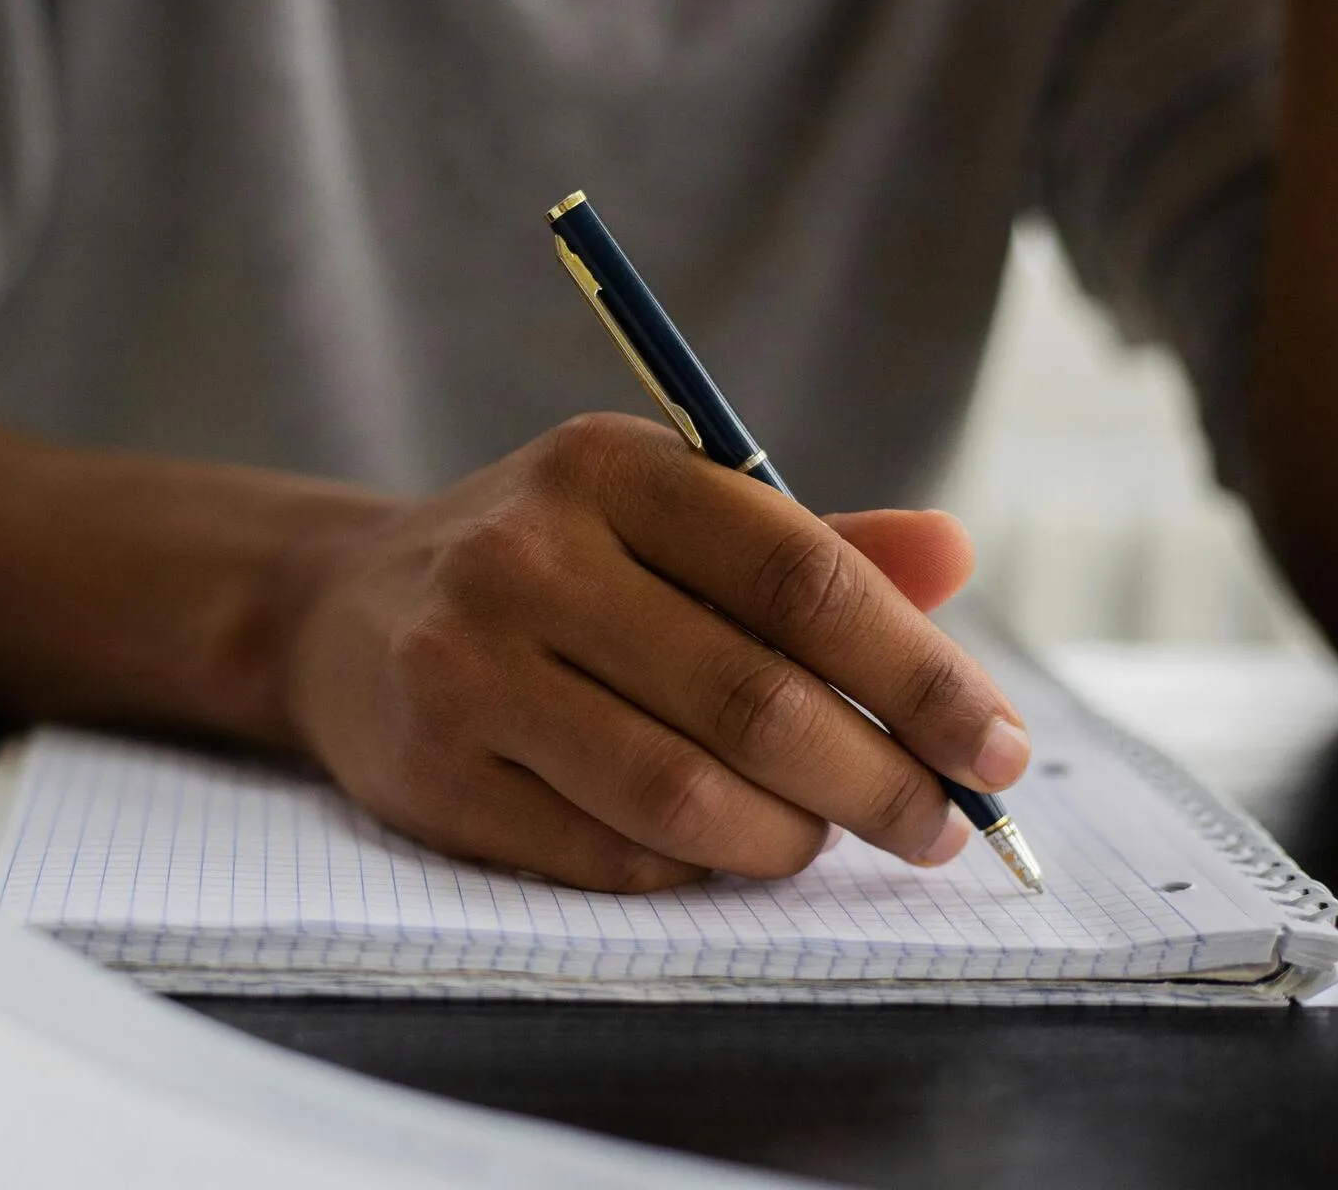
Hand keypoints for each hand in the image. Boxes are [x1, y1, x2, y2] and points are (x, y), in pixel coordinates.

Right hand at [278, 413, 1029, 891]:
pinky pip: (609, 856)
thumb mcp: (662, 517)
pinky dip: (693, 870)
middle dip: (880, 780)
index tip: (999, 748)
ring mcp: (466, 667)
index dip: (920, 671)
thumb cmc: (547, 566)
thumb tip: (956, 555)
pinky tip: (717, 850)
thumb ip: (810, 546)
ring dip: (789, 838)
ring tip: (823, 835)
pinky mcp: (432, 773)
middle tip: (940, 824)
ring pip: (684, 795)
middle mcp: (527, 556)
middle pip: (755, 698)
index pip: (799, 573)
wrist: (338, 613)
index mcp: (607, 467)